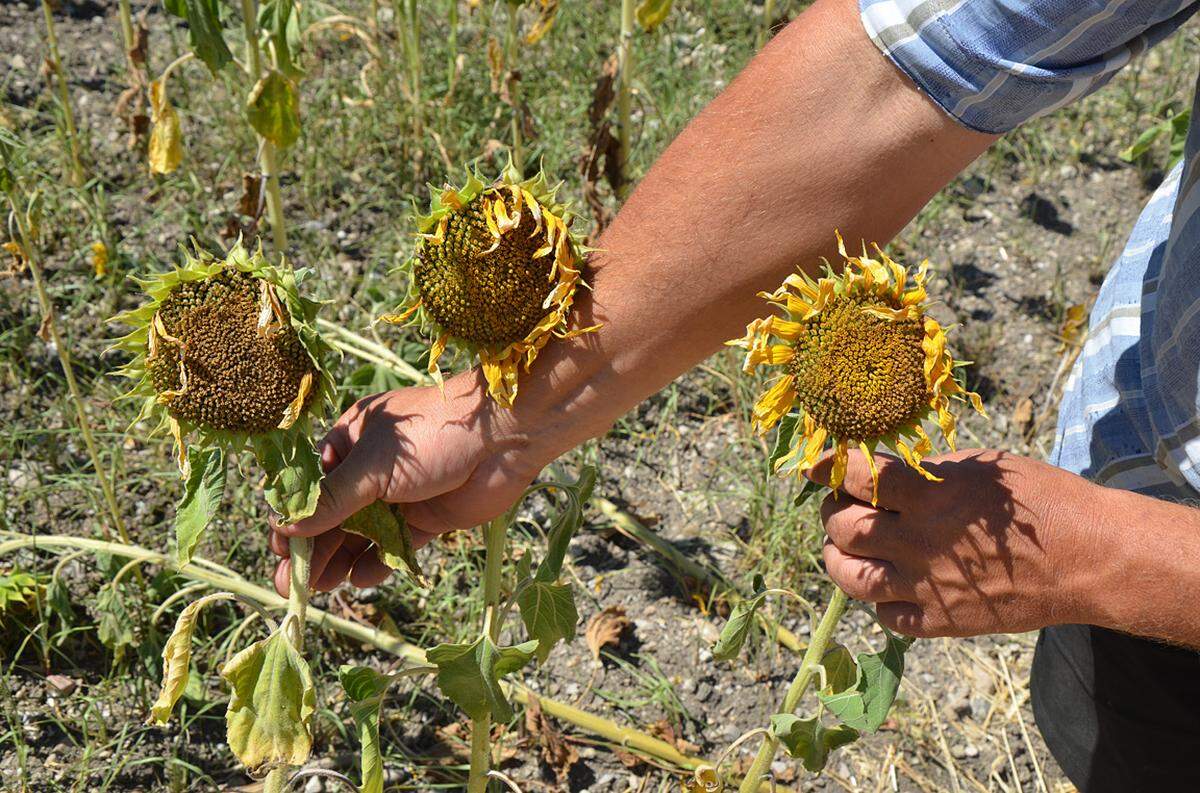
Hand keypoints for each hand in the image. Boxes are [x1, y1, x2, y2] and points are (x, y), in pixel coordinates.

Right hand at [268, 373, 538, 595]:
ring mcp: (400, 495)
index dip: (295, 517)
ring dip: (341, 560)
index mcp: (352, 440)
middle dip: (314, 548)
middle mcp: (372, 468)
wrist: (504, 437)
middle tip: (292, 585)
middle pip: (334, 515)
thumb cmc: (432, 436)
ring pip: (362, 534)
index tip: (281, 548)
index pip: (313, 484)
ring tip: (320, 588)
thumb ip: (332, 501)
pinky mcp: (428, 518)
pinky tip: (361, 579)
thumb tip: (286, 529)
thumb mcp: (373, 466)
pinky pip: (396, 546)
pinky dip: (379, 563)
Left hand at [807, 449, 1107, 637]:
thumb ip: (927, 472)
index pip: (856, 476)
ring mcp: (926, 586)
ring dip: (837, 557)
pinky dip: (876, 599)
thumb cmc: (1041, 499)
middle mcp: (918, 541)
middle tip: (838, 504)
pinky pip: (885, 616)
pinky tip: (886, 583)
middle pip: (843, 528)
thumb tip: (885, 473)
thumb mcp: (980, 467)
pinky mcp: (941, 621)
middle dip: (830, 512)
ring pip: (850, 577)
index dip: (827, 468)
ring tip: (844, 546)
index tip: (816, 465)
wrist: (1090, 558)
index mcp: (929, 495)